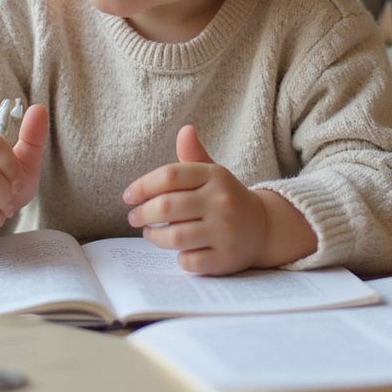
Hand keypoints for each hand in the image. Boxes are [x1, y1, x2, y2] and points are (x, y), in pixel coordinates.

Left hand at [123, 125, 313, 274]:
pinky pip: (189, 261)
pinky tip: (179, 251)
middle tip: (133, 217)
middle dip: (141, 213)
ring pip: (174, 237)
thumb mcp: (213, 174)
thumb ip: (193, 156)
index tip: (128, 196)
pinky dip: (179, 258)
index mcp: (215, 176)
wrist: (264, 228)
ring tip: (149, 232)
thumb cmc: (226, 198)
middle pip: (165, 207)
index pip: (169, 176)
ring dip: (154, 236)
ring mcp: (225, 231)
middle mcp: (222, 201)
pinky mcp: (226, 258)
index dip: (142, 186)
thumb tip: (185, 130)